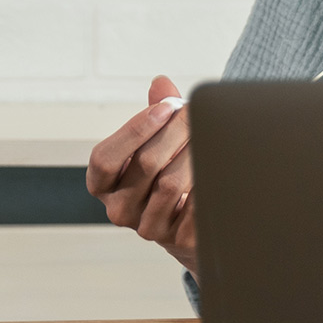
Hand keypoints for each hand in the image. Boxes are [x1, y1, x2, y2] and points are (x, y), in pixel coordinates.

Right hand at [87, 75, 198, 277]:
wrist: (188, 226)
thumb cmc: (167, 174)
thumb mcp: (155, 144)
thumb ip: (156, 113)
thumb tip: (162, 83)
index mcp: (103, 185)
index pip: (105, 158)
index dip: (136, 129)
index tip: (166, 106)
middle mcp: (119, 209)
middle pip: (146, 164)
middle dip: (176, 131)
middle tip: (196, 113)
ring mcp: (147, 227)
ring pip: (172, 183)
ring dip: (196, 153)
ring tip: (210, 135)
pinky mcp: (178, 238)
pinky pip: (197, 203)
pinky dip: (209, 178)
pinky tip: (219, 163)